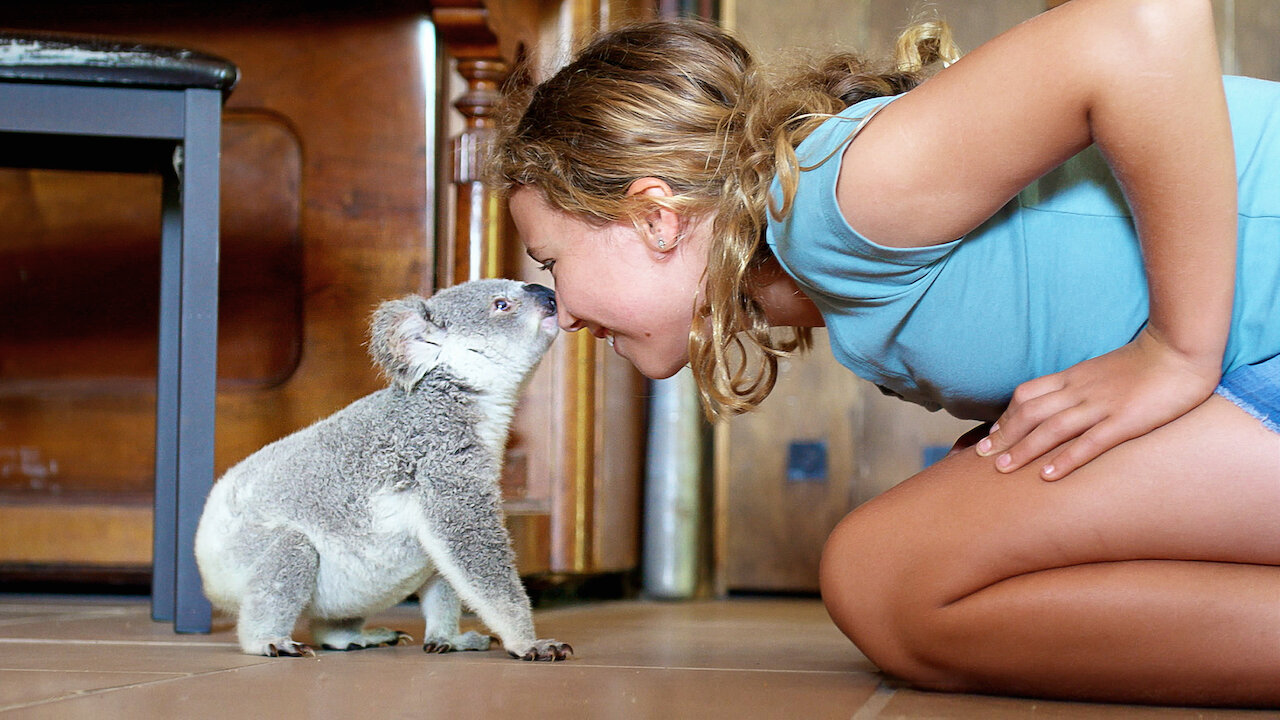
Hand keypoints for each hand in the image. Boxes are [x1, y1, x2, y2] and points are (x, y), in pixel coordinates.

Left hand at [975, 329, 1221, 479]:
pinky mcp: (1124, 420)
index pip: (1026, 395)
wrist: (1179, 350)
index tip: (989, 436)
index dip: (1004, 417)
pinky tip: (1047, 476)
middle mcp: (1079, 390)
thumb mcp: (1099, 370)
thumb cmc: (1143, 362)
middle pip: (1030, 413)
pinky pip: (1089, 442)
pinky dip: (1065, 459)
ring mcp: (1101, 405)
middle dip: (1003, 435)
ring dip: (1023, 449)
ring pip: (1051, 428)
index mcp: (1073, 377)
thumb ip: (1078, 385)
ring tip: (1002, 470)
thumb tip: (1059, 403)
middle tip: (981, 457)